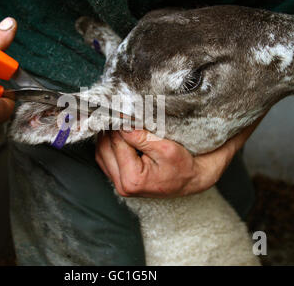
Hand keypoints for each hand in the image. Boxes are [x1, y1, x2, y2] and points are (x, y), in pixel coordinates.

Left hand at [95, 117, 262, 197]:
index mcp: (133, 179)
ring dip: (109, 135)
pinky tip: (120, 135)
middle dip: (112, 128)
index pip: (116, 142)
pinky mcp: (118, 178)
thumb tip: (121, 121)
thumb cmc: (183, 166)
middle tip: (121, 111)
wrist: (191, 180)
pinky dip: (110, 144)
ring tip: (122, 122)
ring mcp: (118, 183)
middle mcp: (122, 185)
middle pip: (105, 147)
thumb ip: (141, 136)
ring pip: (101, 151)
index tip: (122, 107)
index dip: (119, 122)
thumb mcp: (166, 148)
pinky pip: (105, 157)